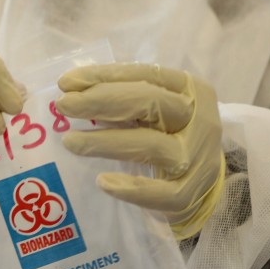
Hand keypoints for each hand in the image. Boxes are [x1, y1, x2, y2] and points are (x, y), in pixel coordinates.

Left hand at [56, 63, 224, 239]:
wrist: (205, 184)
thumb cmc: (171, 137)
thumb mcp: (156, 112)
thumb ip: (124, 99)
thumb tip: (73, 89)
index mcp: (191, 90)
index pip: (147, 75)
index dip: (105, 77)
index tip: (66, 83)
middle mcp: (199, 120)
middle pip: (151, 102)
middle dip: (101, 101)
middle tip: (64, 105)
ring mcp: (196, 158)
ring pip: (150, 145)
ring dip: (105, 142)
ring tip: (70, 141)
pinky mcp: (189, 194)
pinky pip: (159, 193)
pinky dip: (131, 188)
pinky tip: (103, 182)